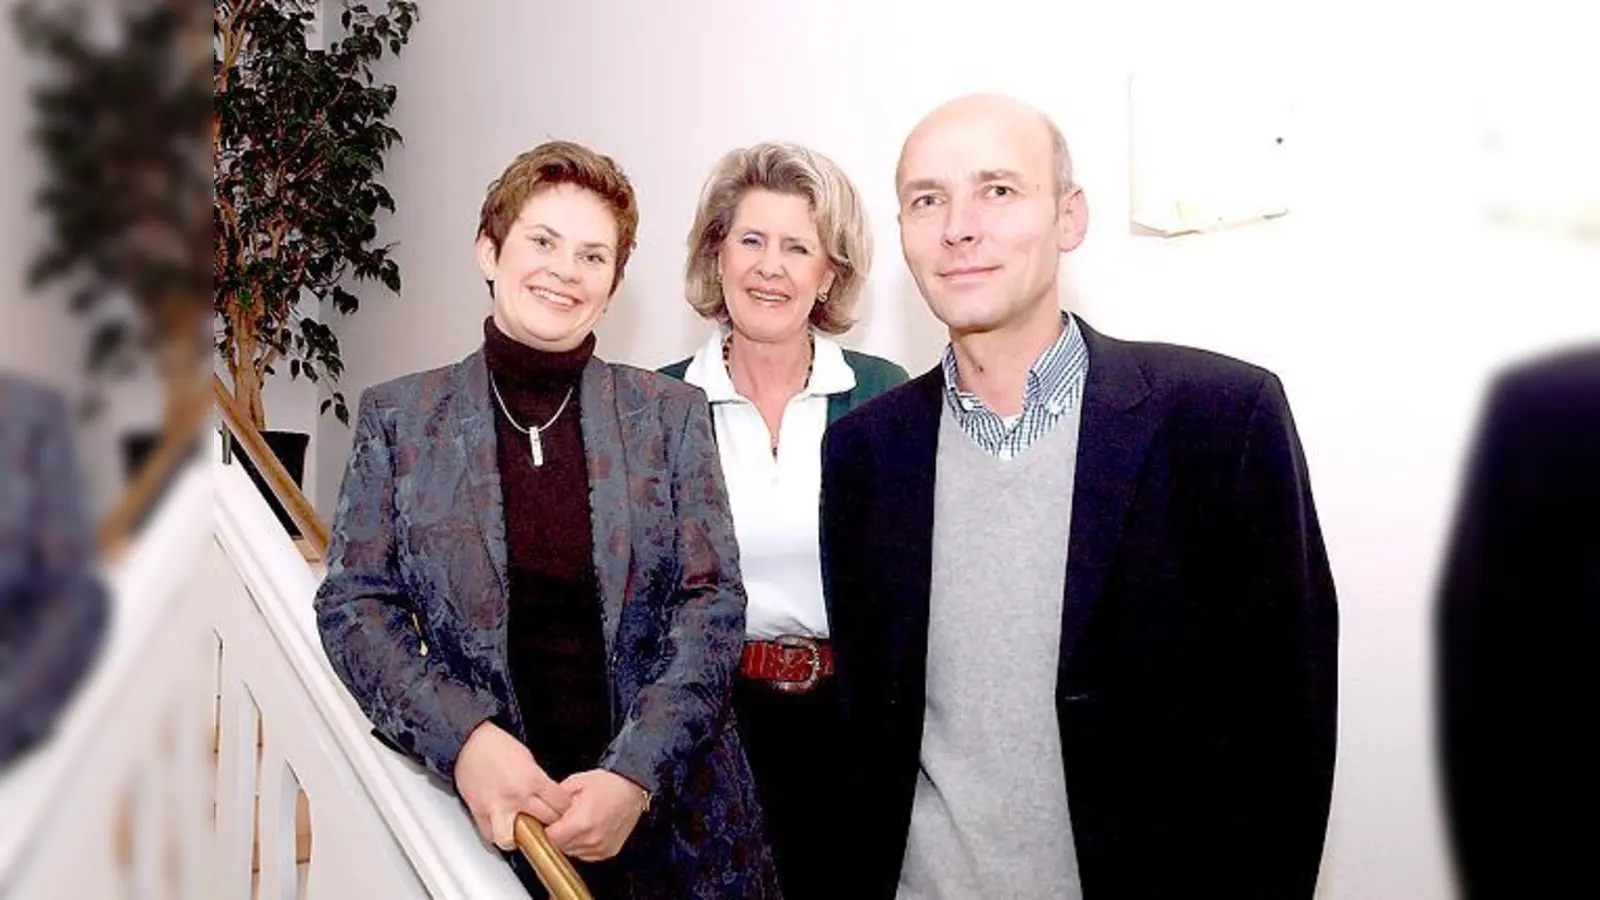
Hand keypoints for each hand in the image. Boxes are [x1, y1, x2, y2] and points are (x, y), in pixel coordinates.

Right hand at [453, 720, 571, 849]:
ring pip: (516, 839)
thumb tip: (551, 799)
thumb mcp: (529, 760)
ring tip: (526, 832)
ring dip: (522, 838)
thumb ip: (540, 782)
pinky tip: (505, 828)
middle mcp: (517, 797)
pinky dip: (499, 835)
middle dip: (552, 821)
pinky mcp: (480, 814)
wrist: (470, 744)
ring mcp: (498, 808)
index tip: (563, 808)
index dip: (565, 807)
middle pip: (546, 821)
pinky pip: (492, 836)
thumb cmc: (498, 747)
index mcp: (532, 780)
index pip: (561, 804)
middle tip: (550, 820)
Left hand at [544, 769, 648, 861]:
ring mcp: (601, 847)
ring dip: (570, 840)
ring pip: (572, 852)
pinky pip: (586, 854)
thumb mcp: (576, 782)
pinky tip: (588, 829)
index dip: (545, 828)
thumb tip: (541, 808)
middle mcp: (591, 838)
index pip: (550, 837)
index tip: (546, 822)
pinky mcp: (608, 851)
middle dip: (557, 834)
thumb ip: (555, 799)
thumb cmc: (610, 784)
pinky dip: (583, 844)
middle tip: (562, 819)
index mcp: (581, 822)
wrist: (633, 788)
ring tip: (577, 822)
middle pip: (559, 846)